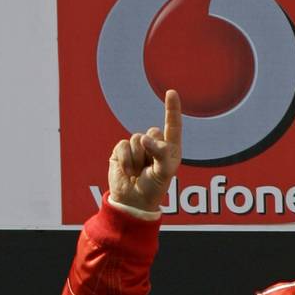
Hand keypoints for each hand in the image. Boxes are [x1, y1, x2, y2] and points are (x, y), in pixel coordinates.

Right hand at [107, 89, 181, 211]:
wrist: (132, 201)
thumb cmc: (153, 188)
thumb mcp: (163, 173)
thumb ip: (159, 154)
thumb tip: (144, 138)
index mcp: (170, 150)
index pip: (172, 126)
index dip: (172, 109)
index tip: (171, 92)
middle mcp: (155, 145)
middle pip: (152, 133)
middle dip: (150, 151)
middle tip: (149, 169)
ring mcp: (138, 147)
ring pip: (137, 139)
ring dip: (137, 159)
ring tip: (138, 173)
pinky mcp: (122, 149)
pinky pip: (123, 145)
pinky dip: (126, 161)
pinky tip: (128, 172)